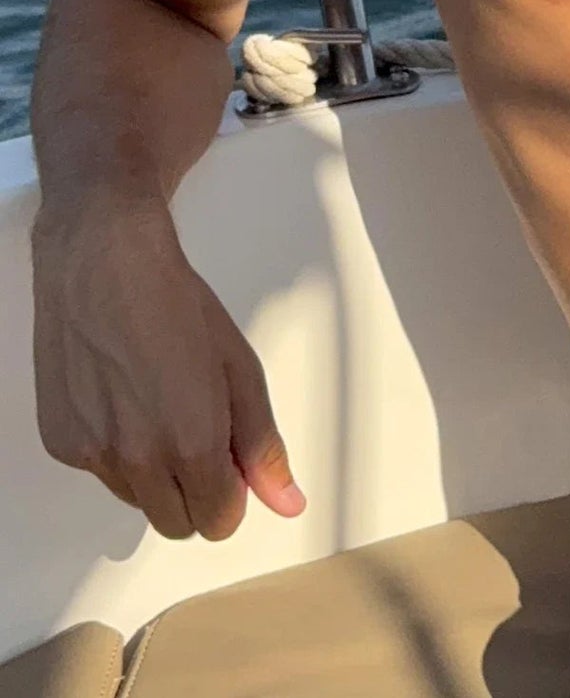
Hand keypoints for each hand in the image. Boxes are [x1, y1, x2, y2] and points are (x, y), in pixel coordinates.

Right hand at [31, 199, 304, 539]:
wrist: (106, 266)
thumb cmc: (178, 307)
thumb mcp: (241, 370)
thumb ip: (263, 445)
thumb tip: (288, 502)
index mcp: (189, 443)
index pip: (218, 521)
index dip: (235, 495)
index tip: (235, 462)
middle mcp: (135, 460)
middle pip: (177, 523)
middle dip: (200, 493)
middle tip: (205, 434)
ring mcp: (91, 454)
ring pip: (138, 500)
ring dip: (159, 474)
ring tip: (164, 405)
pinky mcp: (61, 443)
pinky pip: (101, 472)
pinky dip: (119, 450)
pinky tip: (127, 397)